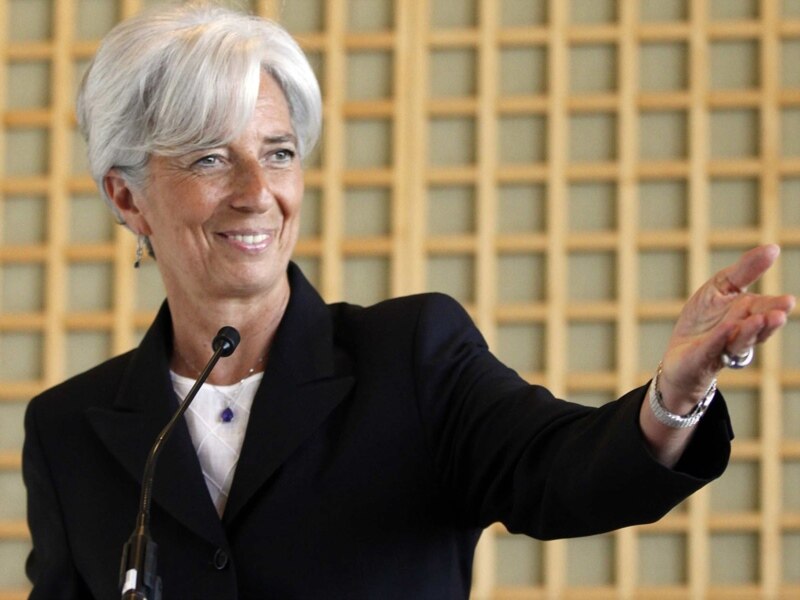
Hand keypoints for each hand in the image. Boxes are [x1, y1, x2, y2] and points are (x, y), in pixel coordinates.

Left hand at [659, 244, 795, 408]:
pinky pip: (711, 347)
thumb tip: (773, 248)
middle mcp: (740, 333)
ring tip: (761, 319)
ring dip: (750, 330)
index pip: (764, 308)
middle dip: (769, 320)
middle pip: (756, 326)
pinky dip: (719, 338)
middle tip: (781, 312)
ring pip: (740, 340)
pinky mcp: (701, 356)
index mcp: (749, 315)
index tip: (789, 300)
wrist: (680, 354)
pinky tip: (727, 328)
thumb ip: (745, 270)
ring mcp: (721, 346)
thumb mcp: (721, 287)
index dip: (776, 305)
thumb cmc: (704, 319)